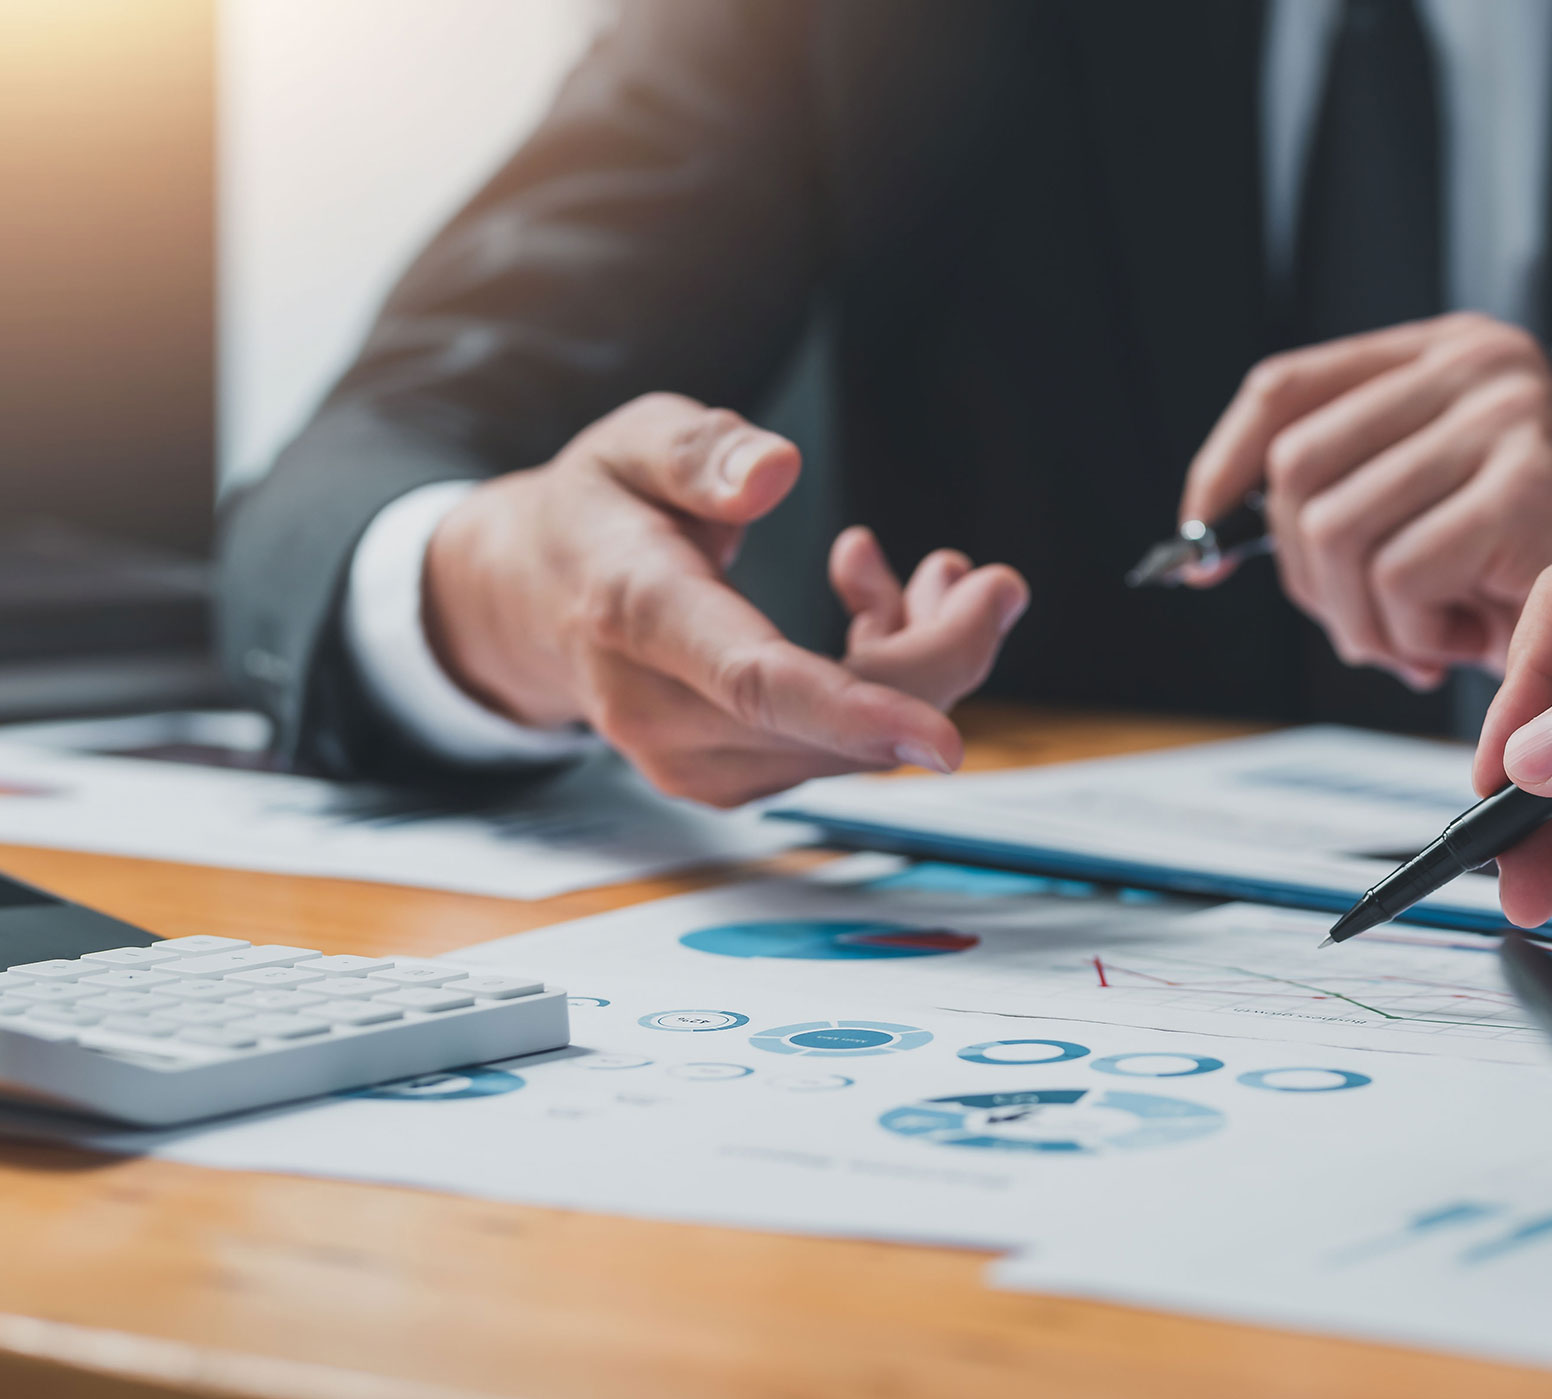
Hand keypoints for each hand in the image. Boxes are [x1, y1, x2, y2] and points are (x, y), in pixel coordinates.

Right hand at [423, 393, 1028, 805]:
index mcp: (637, 612)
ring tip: (919, 574)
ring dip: (919, 663)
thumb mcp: (632, 442)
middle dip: (942, 656)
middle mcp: (656, 709)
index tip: (945, 740)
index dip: (858, 712)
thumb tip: (775, 470)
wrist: (535, 597)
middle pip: (837, 723)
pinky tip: (875, 609)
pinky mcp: (724, 779)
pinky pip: (836, 752)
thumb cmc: (599, 510)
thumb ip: (701, 452)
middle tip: (992, 581)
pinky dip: (884, 689)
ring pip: (853, 746)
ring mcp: (689, 760)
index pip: (755, 682)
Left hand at [1180, 313, 1551, 688]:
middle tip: (1369, 627)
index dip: (1224, 465)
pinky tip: (1462, 640)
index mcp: (1447, 353)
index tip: (1199, 538)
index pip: (1287, 387)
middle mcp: (1476, 365)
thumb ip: (1343, 491)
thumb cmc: (1543, 575)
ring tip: (1422, 639)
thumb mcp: (1430, 507)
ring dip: (1363, 617)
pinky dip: (1413, 631)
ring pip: (1334, 532)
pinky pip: (1396, 575)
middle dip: (1308, 577)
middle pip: (1297, 469)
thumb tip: (1208, 526)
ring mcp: (1502, 416)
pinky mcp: (1522, 483)